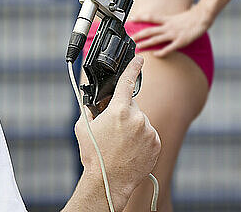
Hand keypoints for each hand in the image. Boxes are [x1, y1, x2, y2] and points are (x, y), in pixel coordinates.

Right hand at [74, 56, 160, 210]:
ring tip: (122, 144)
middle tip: (114, 130)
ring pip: (141, 120)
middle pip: (132, 106)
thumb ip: (89, 109)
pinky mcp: (156, 143)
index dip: (133, 67)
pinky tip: (131, 149)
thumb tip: (91, 100)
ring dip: (133, 127)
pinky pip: (149, 134)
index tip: (140, 58)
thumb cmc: (94, 155)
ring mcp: (149, 130)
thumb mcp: (84, 127)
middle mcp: (137, 117)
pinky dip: (142, 138)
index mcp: (119, 110)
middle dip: (124, 112)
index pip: (127, 82)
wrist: (108, 181)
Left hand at [131, 5, 212, 56]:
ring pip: (157, 39)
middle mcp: (168, 26)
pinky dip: (161, 52)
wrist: (202, 17)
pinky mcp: (180, 41)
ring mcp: (174, 34)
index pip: (150, 17)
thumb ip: (170, 19)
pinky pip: (169, 48)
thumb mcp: (178, 15)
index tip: (131, 19)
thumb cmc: (192, 16)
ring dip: (146, 43)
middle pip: (150, 30)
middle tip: (131, 38)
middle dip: (139, 34)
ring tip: (138, 47)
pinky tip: (155, 55)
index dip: (140, 18)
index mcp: (168, 19)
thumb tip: (165, 18)